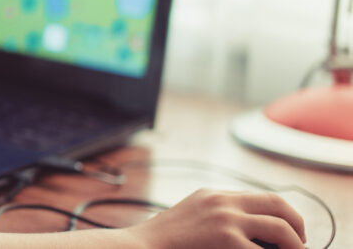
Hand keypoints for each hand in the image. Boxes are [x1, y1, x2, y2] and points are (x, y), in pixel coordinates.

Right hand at [126, 189, 305, 248]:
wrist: (139, 248)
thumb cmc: (160, 243)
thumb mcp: (188, 219)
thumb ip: (213, 217)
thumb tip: (244, 235)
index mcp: (213, 195)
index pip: (260, 197)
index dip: (281, 214)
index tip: (287, 232)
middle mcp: (222, 201)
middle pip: (277, 205)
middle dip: (297, 225)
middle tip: (300, 243)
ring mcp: (226, 219)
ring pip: (281, 227)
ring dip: (295, 244)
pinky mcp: (227, 239)